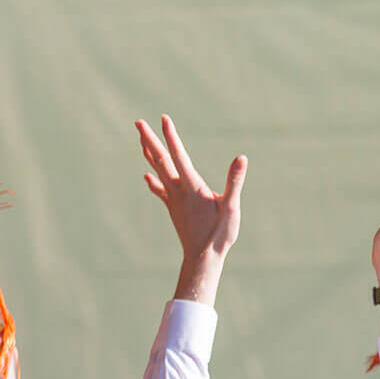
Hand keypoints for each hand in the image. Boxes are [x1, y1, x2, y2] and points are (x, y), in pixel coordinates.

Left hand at [135, 116, 246, 305]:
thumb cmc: (219, 235)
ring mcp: (174, 200)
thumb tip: (241, 158)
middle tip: (138, 122)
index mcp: (192, 187)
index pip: (179, 156)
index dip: (171, 136)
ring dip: (149, 154)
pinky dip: (153, 181)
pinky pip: (161, 191)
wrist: (202, 260)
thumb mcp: (231, 207)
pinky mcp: (174, 209)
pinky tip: (147, 177)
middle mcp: (178, 191)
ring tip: (141, 140)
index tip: (163, 118)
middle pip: (161, 160)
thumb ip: (234, 182)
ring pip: (158, 171)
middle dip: (150, 139)